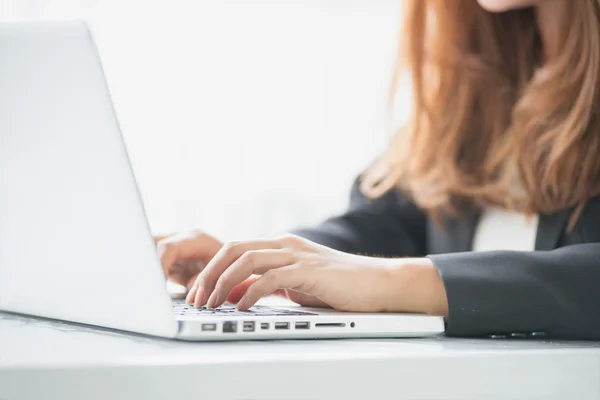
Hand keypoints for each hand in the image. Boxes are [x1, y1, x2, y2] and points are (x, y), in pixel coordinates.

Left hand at [155, 230, 324, 305]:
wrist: (375, 282)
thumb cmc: (337, 284)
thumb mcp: (294, 284)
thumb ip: (266, 284)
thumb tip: (235, 293)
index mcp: (280, 244)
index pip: (234, 249)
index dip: (211, 269)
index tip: (198, 292)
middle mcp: (284, 244)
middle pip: (233, 249)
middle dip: (209, 273)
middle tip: (196, 298)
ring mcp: (296, 255)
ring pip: (247, 260)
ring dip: (223, 283)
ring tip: (212, 303)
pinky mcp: (308, 270)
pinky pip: (270, 278)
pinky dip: (250, 292)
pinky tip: (241, 306)